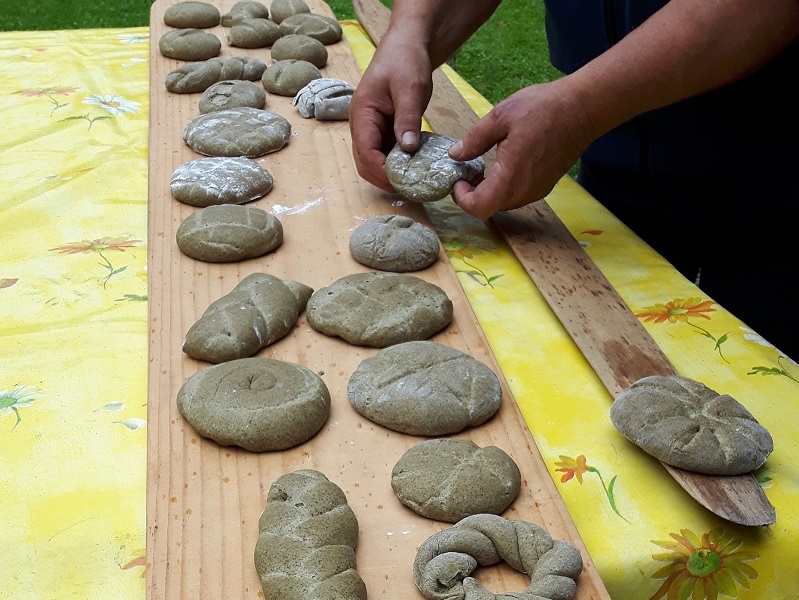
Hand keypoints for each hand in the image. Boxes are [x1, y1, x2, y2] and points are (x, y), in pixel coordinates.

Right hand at [350, 29, 433, 191]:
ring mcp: (373, 131)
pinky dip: (399, 167)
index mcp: (362, 114)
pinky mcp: (385, 133)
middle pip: (365, 164)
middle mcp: (362, 126)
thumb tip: (408, 149)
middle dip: (385, 180)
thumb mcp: (410, 87)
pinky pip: (387, 156)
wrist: (407, 46)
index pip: (365, 153)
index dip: (382, 171)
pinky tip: (417, 171)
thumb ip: (408, 118)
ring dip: (392, 176)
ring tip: (416, 184)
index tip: (404, 182)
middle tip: (412, 189)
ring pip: (375, 163)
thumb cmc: (405, 61)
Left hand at [448, 79, 594, 219]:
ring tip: (482, 167)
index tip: (458, 180)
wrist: (583, 109)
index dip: (462, 199)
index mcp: (511, 178)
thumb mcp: (501, 116)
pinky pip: (516, 195)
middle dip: (472, 194)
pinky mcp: (545, 186)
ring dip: (488, 191)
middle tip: (466, 171)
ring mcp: (536, 191)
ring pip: (503, 203)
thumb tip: (455, 154)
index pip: (479, 208)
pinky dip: (503, 187)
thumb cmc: (543, 108)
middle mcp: (524, 191)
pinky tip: (502, 165)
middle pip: (489, 208)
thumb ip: (475, 139)